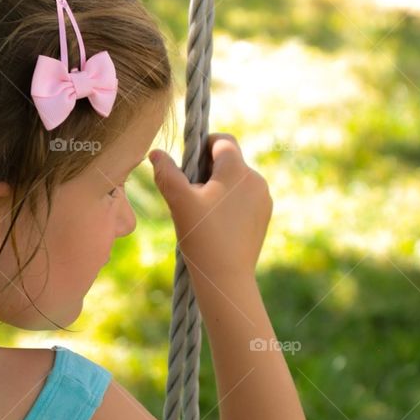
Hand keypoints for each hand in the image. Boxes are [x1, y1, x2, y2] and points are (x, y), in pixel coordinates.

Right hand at [149, 133, 272, 283]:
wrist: (227, 278)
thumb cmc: (202, 238)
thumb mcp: (179, 203)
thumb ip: (167, 173)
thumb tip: (156, 152)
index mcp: (237, 169)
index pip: (222, 141)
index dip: (203, 146)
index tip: (188, 165)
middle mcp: (256, 179)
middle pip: (229, 162)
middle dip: (208, 172)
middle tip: (190, 196)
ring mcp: (263, 199)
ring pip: (236, 182)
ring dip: (219, 189)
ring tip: (202, 215)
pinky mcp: (264, 217)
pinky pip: (244, 200)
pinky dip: (230, 205)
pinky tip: (216, 227)